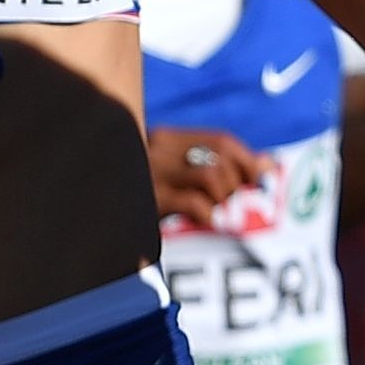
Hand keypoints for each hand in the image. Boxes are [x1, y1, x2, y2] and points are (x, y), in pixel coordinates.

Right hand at [149, 127, 276, 223]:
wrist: (96, 210)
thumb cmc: (143, 197)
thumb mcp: (175, 176)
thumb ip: (217, 165)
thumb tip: (269, 163)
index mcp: (166, 139)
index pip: (221, 140)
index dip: (246, 160)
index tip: (257, 181)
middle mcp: (159, 149)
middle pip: (220, 156)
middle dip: (236, 183)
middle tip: (233, 204)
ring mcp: (152, 174)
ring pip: (211, 174)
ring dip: (224, 197)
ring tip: (216, 213)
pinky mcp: (149, 201)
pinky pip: (194, 203)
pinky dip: (209, 215)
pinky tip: (206, 224)